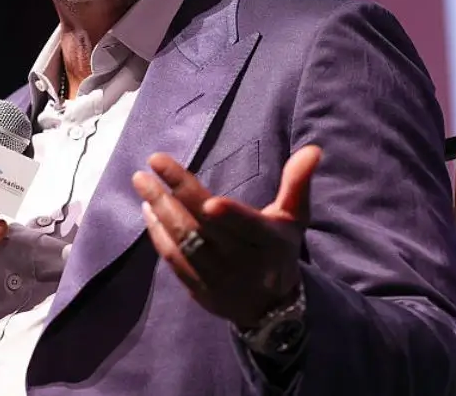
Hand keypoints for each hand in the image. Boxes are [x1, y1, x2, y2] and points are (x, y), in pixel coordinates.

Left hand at [131, 145, 319, 328]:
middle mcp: (242, 262)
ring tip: (143, 183)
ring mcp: (218, 278)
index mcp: (268, 242)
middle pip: (205, 229)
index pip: (246, 227)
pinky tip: (148, 211)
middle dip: (176, 195)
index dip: (230, 217)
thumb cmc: (278, 249)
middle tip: (151, 163)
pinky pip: (174, 261)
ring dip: (160, 211)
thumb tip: (313, 149)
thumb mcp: (294, 218)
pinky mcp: (199, 289)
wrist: (270, 307)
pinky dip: (158, 235)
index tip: (208, 201)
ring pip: (184, 243)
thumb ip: (297, 183)